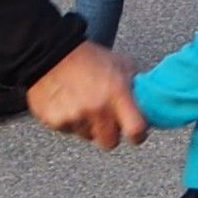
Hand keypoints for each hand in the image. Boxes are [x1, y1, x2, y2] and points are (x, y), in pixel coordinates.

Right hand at [26, 42, 145, 149]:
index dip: (139, 135)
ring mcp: (74, 117)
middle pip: (110, 142)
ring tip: (86, 106)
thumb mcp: (122, 65)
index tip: (138, 134)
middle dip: (112, 135)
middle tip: (110, 122)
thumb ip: (135, 87)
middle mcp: (96, 109)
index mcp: (117, 94)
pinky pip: (69, 131)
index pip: (136, 129)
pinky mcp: (55, 122)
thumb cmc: (89, 58)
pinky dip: (72, 123)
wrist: (51, 55)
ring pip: (88, 136)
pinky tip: (71, 105)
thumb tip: (146, 104)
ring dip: (90, 127)